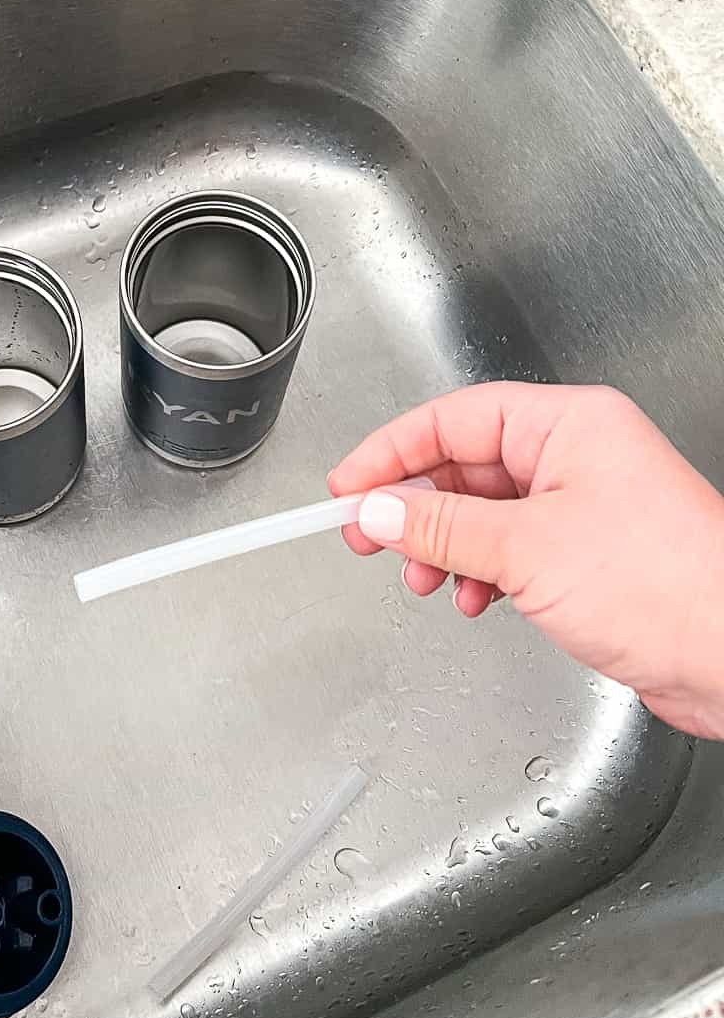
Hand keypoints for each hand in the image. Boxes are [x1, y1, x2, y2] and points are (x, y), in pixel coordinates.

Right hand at [330, 382, 723, 739]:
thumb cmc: (670, 587)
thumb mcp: (526, 549)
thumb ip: (441, 529)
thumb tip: (378, 512)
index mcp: (567, 424)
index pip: (453, 418)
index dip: (392, 451)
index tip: (347, 485)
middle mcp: (576, 455)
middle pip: (465, 464)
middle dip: (415, 507)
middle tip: (367, 537)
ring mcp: (584, 505)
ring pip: (485, 511)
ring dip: (446, 547)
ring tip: (424, 579)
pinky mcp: (589, 554)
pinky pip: (512, 549)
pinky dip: (481, 572)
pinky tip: (474, 598)